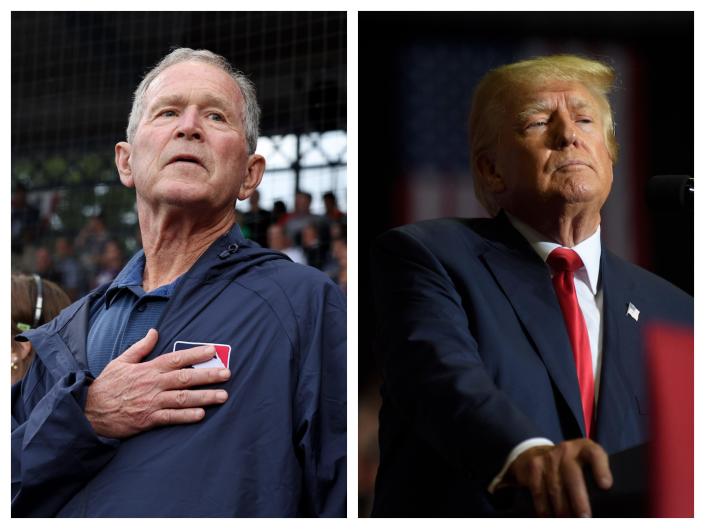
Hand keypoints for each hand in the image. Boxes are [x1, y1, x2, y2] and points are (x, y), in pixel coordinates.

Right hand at [84, 329, 230, 438]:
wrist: (88, 412)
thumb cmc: (107, 386)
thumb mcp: (121, 361)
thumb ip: (141, 347)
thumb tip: (154, 331)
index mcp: (148, 369)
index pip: (177, 358)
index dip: (196, 354)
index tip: (214, 351)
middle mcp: (152, 384)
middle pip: (185, 378)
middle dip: (208, 375)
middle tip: (227, 374)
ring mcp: (151, 402)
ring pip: (182, 398)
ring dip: (204, 397)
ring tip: (222, 396)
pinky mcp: (147, 420)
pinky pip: (170, 418)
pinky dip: (186, 416)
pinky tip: (201, 415)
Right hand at [507, 439, 612, 516]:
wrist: (540, 453)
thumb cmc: (574, 467)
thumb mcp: (587, 465)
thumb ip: (596, 479)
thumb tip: (612, 505)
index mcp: (585, 448)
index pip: (595, 454)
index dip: (600, 468)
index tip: (606, 485)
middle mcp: (566, 450)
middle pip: (572, 474)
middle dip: (578, 499)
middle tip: (585, 517)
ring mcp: (548, 457)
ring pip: (555, 487)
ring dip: (562, 509)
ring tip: (568, 522)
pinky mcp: (534, 466)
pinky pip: (539, 491)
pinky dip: (544, 508)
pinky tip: (550, 518)